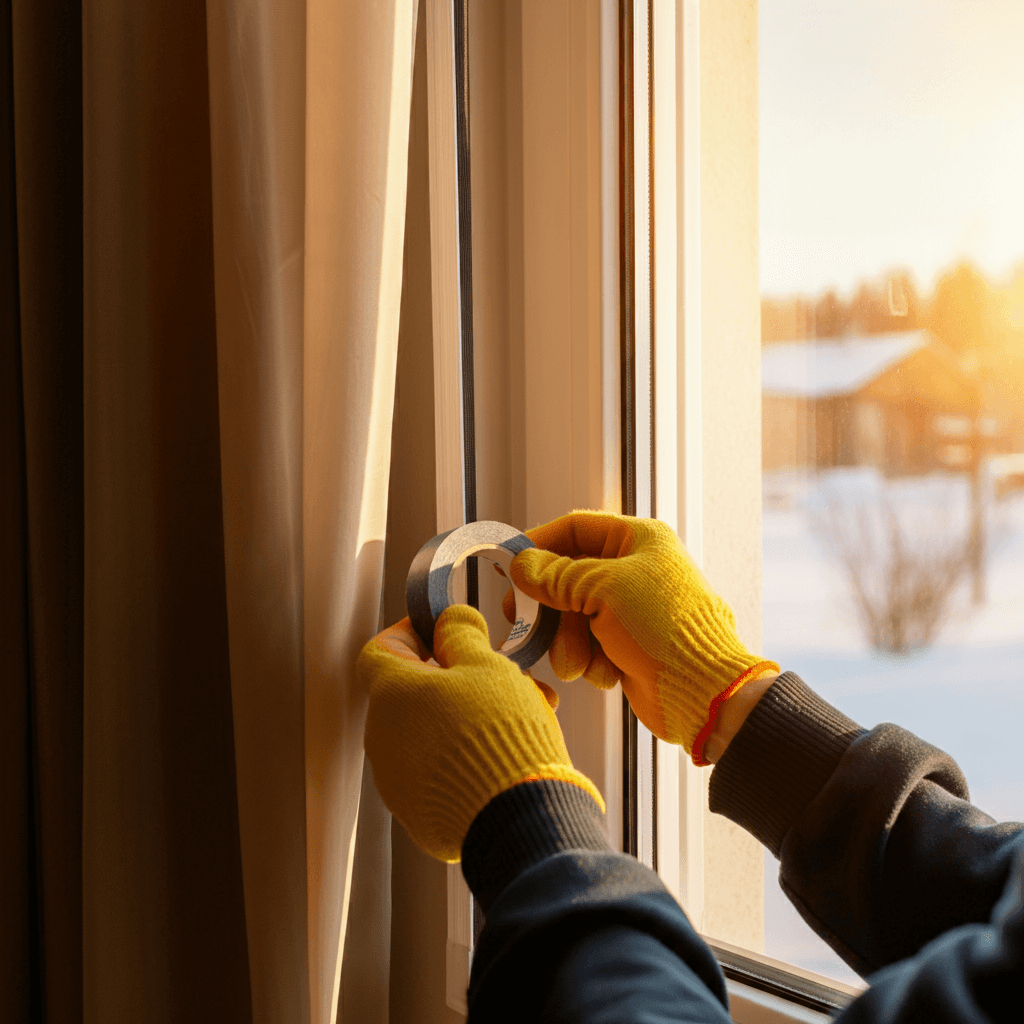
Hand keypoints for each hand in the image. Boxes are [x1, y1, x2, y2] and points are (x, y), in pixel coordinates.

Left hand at [358, 605, 604, 861]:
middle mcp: (383, 738)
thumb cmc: (499, 735)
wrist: (517, 816)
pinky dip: (466, 758)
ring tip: (520, 717)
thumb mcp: (487, 665)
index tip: (441, 630)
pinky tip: (507, 753)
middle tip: (497, 677)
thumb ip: (461, 634)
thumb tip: (449, 620)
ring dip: (465, 719)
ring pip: (430, 734)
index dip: (410, 634)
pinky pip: (439, 774)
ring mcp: (397, 781)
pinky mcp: (419, 814)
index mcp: (392, 694)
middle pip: (411, 694)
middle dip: (453, 681)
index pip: (380, 650)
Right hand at [509, 511, 778, 764]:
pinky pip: (590, 645)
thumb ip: (556, 576)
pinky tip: (608, 674)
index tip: (509, 566)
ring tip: (577, 664)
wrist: (703, 691)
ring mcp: (633, 609)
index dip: (538, 545)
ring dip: (569, 642)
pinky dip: (592, 661)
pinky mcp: (630, 646)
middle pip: (569, 577)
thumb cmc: (662, 628)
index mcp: (638, 540)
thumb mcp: (601, 590)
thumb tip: (521, 565)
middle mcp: (635, 569)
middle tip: (521, 622)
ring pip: (575, 616)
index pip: (574, 529)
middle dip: (550, 607)